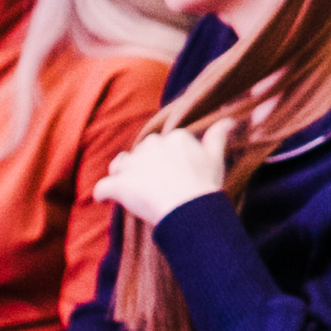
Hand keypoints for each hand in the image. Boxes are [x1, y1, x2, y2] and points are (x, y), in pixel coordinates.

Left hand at [94, 119, 235, 226]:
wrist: (191, 211)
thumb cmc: (205, 187)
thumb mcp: (215, 159)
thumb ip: (217, 137)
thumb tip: (228, 119)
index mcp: (173, 138)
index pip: (161, 145)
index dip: (162, 161)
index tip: (171, 176)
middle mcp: (151, 145)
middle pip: (139, 154)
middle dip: (142, 168)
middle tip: (155, 189)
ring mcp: (134, 164)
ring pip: (120, 167)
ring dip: (122, 177)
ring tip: (131, 193)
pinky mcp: (119, 184)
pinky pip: (102, 188)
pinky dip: (103, 193)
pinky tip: (105, 200)